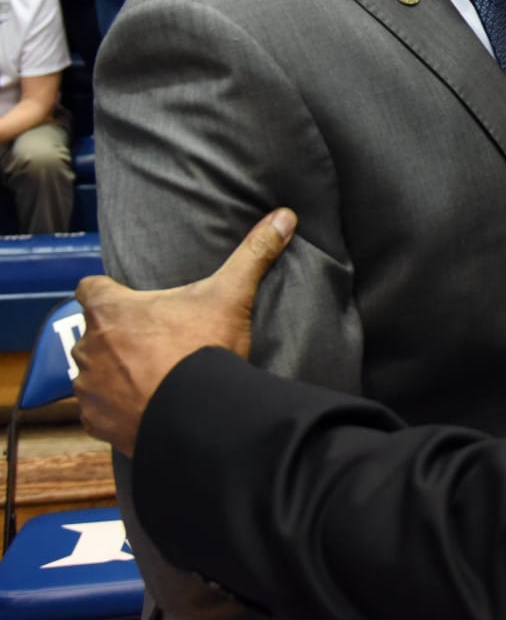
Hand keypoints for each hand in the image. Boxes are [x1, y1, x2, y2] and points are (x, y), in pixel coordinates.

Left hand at [73, 209, 297, 457]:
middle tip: (151, 338)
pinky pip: (97, 409)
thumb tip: (284, 215)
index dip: (106, 291)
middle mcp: (89, 347)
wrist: (197, 417)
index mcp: (112, 311)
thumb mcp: (231, 295)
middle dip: (114, 334)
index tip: (129, 299)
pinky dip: (114, 407)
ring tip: (148, 374)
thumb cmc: (203, 349)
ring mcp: (90, 388)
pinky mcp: (96, 422)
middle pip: (92, 331)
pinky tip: (145, 404)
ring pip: (90, 371)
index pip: (90, 288)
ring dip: (111, 371)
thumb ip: (253, 253)